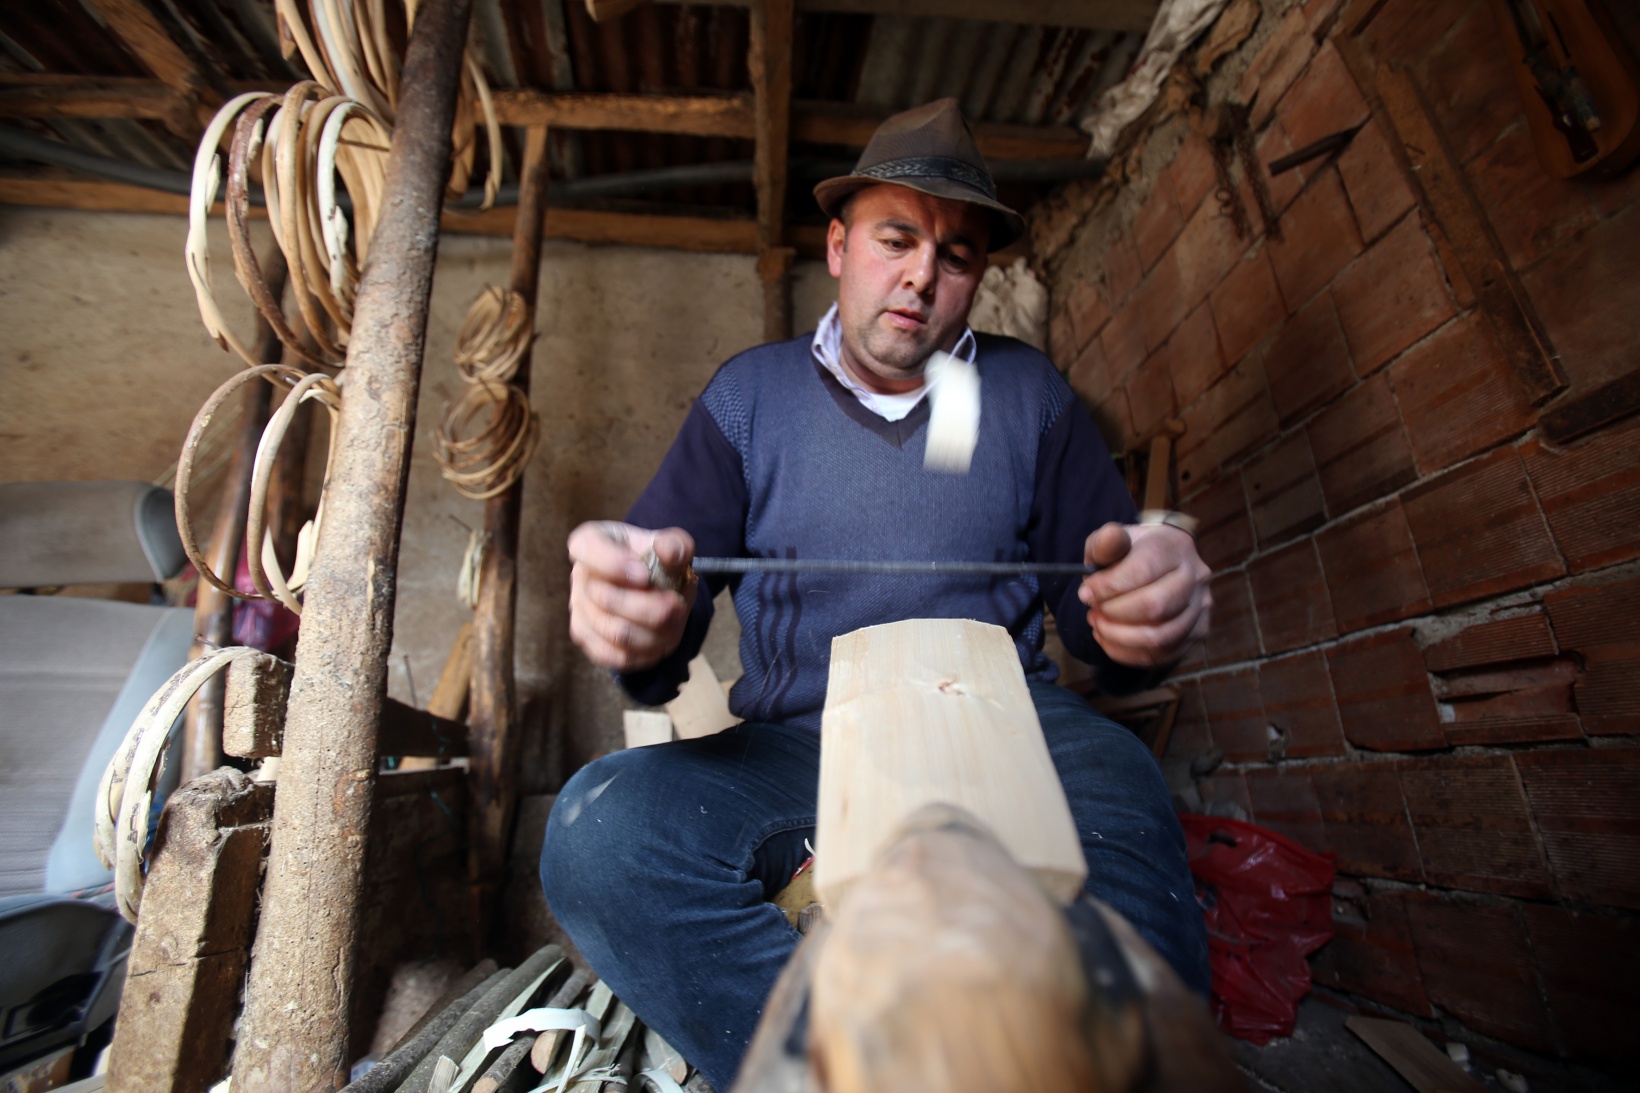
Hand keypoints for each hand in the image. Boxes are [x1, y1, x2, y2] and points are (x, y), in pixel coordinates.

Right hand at [567, 521, 696, 670]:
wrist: (649, 583)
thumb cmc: (654, 559)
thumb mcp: (670, 543)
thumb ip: (676, 544)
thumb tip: (668, 552)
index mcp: (591, 542)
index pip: (588, 549)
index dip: (614, 565)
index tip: (644, 575)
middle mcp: (579, 576)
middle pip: (607, 601)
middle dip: (651, 607)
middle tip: (676, 603)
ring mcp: (579, 610)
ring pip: (617, 633)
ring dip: (655, 631)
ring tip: (676, 621)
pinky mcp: (587, 639)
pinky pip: (617, 656)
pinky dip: (647, 651)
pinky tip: (662, 638)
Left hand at [1077, 521, 1210, 667]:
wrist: (1161, 561)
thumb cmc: (1132, 552)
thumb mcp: (1115, 538)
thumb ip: (1107, 541)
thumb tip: (1107, 545)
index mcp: (1175, 547)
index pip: (1143, 570)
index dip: (1108, 586)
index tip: (1085, 593)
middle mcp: (1196, 576)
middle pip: (1155, 606)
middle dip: (1114, 613)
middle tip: (1093, 609)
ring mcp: (1201, 607)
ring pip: (1159, 637)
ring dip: (1119, 636)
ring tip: (1099, 624)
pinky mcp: (1197, 632)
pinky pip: (1161, 655)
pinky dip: (1127, 653)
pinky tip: (1109, 639)